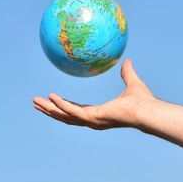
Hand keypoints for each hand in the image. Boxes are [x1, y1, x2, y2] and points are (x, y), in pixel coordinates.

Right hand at [33, 59, 160, 129]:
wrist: (146, 109)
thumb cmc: (142, 100)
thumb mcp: (131, 81)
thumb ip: (127, 73)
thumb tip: (127, 61)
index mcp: (98, 113)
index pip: (76, 110)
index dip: (63, 106)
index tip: (52, 100)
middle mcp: (92, 119)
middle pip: (65, 116)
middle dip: (50, 110)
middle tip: (36, 103)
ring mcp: (91, 120)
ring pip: (64, 115)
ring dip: (49, 109)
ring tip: (36, 101)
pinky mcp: (93, 118)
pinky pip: (72, 111)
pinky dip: (61, 105)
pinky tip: (51, 97)